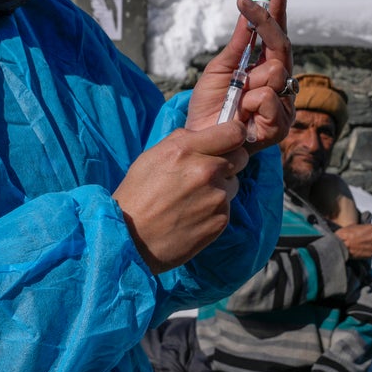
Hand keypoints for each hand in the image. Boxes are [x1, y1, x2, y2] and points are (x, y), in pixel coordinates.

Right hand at [114, 119, 249, 273]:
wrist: (131, 238)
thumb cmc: (137, 194)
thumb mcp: (152, 156)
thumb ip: (181, 140)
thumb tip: (203, 134)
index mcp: (187, 150)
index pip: (234, 132)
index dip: (234, 135)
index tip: (229, 141)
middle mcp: (206, 170)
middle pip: (241, 157)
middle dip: (228, 162)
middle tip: (206, 174)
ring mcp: (216, 197)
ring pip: (233, 184)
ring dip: (220, 188)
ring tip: (192, 199)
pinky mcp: (221, 220)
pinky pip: (226, 207)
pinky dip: (214, 210)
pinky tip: (192, 216)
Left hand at [187, 0, 292, 154]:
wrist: (200, 139)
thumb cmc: (209, 106)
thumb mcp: (220, 68)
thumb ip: (239, 44)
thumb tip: (248, 12)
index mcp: (264, 69)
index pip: (276, 36)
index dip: (277, 12)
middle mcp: (278, 84)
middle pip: (281, 45)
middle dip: (264, 25)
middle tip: (247, 6)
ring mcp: (282, 104)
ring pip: (276, 71)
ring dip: (250, 81)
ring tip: (236, 98)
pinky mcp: (281, 125)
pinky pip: (270, 97)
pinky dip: (252, 102)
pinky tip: (243, 114)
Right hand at [335, 223, 371, 259]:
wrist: (340, 245)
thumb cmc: (345, 235)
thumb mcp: (354, 226)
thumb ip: (364, 228)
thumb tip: (365, 231)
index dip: (371, 232)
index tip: (366, 235)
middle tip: (367, 241)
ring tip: (367, 247)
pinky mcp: (371, 254)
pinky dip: (369, 252)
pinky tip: (363, 251)